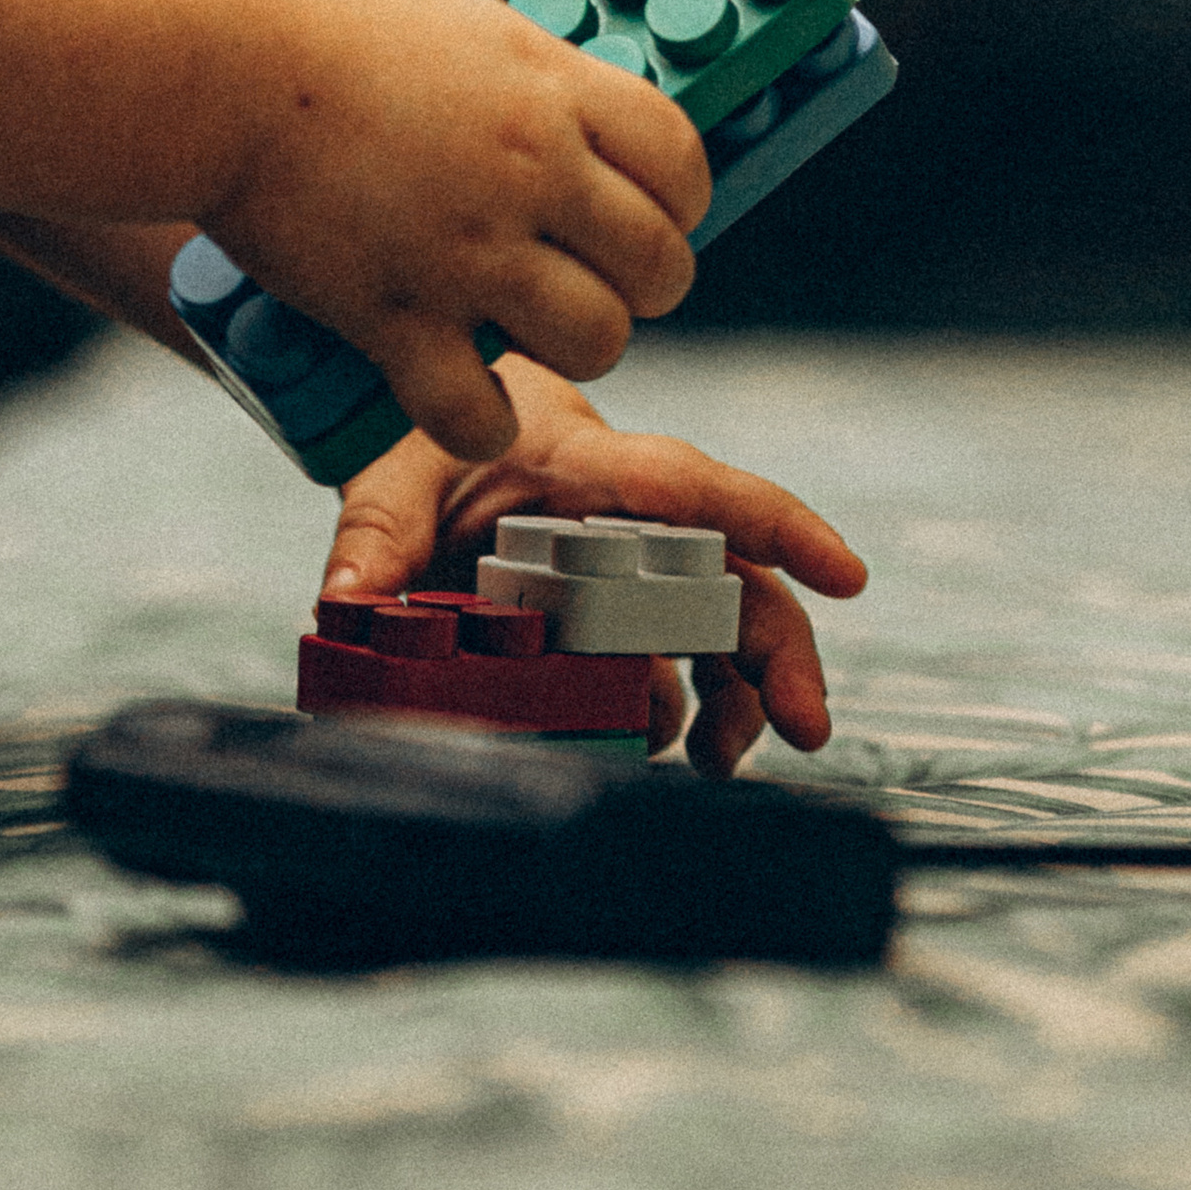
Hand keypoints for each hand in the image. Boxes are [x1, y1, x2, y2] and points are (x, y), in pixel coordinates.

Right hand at [203, 0, 706, 465]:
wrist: (212, 66)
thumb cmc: (304, 19)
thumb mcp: (445, 15)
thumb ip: (513, 71)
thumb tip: (548, 95)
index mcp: (547, 86)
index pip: (681, 160)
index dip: (678, 200)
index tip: (650, 213)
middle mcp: (528, 171)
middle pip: (660, 265)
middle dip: (639, 286)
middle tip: (594, 283)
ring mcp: (468, 251)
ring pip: (596, 342)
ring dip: (571, 347)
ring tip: (527, 333)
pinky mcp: (397, 317)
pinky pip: (479, 412)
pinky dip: (478, 419)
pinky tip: (460, 398)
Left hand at [319, 359, 865, 774]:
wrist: (441, 427)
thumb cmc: (433, 433)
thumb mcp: (395, 470)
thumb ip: (374, 535)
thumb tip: (344, 603)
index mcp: (586, 465)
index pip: (691, 486)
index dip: (772, 523)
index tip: (846, 574)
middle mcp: (634, 516)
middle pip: (731, 577)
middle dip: (780, 652)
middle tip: (806, 728)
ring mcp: (636, 566)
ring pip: (719, 627)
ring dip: (738, 696)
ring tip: (719, 762)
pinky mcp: (623, 609)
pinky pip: (678, 659)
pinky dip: (687, 708)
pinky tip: (676, 750)